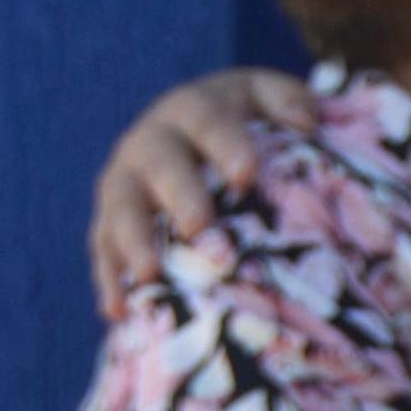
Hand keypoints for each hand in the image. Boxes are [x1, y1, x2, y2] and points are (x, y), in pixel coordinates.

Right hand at [86, 65, 316, 312]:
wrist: (194, 136)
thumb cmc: (244, 123)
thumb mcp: (262, 99)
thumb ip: (286, 100)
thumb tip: (307, 122)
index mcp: (192, 110)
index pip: (207, 120)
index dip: (224, 144)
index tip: (247, 174)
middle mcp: (151, 143)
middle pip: (160, 165)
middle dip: (180, 196)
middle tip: (200, 228)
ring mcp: (126, 184)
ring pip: (122, 209)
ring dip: (134, 241)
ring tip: (151, 275)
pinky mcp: (110, 222)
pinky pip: (103, 249)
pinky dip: (109, 279)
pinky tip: (119, 311)